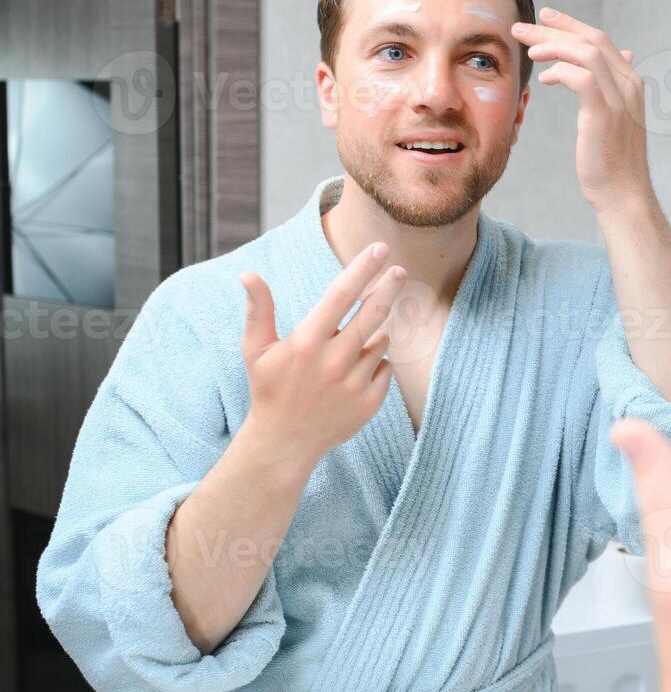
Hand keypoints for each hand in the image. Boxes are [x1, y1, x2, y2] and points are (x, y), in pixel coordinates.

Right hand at [237, 242, 407, 464]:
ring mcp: (355, 382)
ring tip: (348, 349)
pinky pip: (385, 368)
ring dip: (372, 336)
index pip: (341, 295)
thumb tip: (249, 274)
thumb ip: (258, 311)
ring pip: (380, 342)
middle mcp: (334, 360)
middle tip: (401, 271)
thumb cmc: (270, 389)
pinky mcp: (371, 402)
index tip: (379, 248)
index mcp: (307, 342)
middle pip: (373, 313)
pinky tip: (354, 374)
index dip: (362, 269)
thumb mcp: (256, 350)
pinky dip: (376, 363)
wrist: (285, 442)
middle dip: (389, 288)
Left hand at [512, 7, 653, 213]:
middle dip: (554, 28)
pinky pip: (580, 77)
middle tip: (522, 27)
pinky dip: (559, 71)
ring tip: (528, 51)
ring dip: (552, 46)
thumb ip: (615, 85)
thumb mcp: (618, 116)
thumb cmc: (614, 161)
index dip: (570, 25)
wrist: (623, 194)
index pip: (600, 40)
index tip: (544, 18)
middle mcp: (629, 84)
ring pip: (585, 53)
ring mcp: (619, 98)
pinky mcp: (604, 114)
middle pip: (591, 40)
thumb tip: (625, 54)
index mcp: (631, 82)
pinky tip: (543, 80)